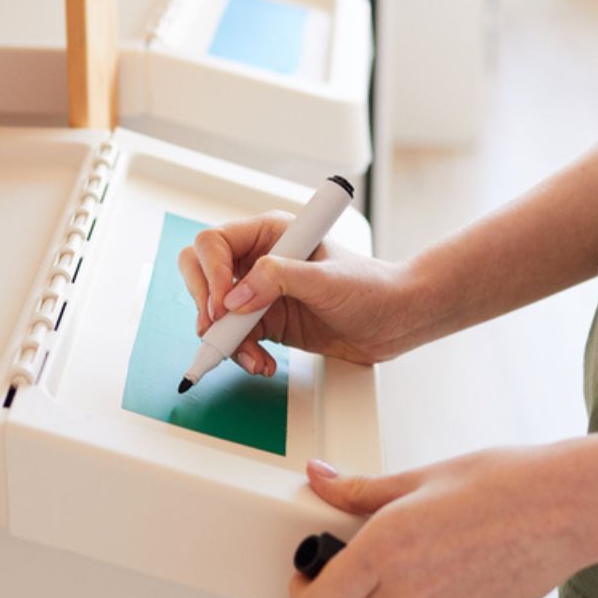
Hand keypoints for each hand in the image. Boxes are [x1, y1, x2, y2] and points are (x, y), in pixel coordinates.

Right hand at [177, 211, 424, 374]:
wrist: (395, 321)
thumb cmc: (371, 287)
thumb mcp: (325, 279)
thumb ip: (278, 280)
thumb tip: (236, 296)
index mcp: (271, 233)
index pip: (215, 243)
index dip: (212, 272)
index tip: (223, 304)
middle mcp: (259, 260)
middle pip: (201, 273)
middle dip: (206, 305)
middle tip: (218, 330)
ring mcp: (260, 293)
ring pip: (215, 313)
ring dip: (226, 339)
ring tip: (253, 358)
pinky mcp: (265, 321)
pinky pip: (235, 338)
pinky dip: (242, 354)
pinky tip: (263, 363)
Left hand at [285, 448, 597, 597]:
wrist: (566, 507)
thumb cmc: (503, 484)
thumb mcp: (421, 477)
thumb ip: (359, 490)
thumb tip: (319, 479)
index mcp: (386, 549)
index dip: (300, 595)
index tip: (304, 576)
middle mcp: (408, 593)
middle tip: (322, 593)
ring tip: (363, 594)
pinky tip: (409, 594)